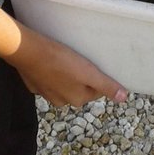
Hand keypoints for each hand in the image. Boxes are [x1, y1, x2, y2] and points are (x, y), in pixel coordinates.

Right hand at [7, 26, 127, 107]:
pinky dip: (51, 72)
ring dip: (66, 74)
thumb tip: (124, 98)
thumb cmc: (61, 61)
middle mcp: (62, 101)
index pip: (95, 90)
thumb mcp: (88, 73)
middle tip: (80, 58)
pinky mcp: (35, 85)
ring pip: (63, 83)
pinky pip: (48, 79)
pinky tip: (51, 61)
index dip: (96, 76)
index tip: (93, 63)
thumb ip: (106, 86)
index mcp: (77, 100)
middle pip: (79, 88)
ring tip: (66, 58)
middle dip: (81, 75)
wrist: (29, 53)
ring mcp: (46, 94)